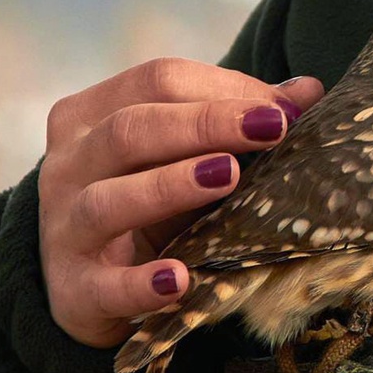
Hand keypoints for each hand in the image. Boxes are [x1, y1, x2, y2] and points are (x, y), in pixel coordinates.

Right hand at [38, 58, 323, 347]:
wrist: (82, 283)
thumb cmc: (143, 204)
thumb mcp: (181, 157)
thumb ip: (235, 123)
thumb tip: (308, 91)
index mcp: (90, 115)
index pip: (157, 81)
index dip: (224, 88)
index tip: (284, 109)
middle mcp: (67, 164)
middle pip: (132, 129)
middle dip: (206, 124)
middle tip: (272, 128)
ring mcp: (64, 228)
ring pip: (108, 200)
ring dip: (171, 186)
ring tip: (228, 176)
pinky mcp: (73, 291)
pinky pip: (105, 287)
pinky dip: (141, 284)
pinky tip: (181, 280)